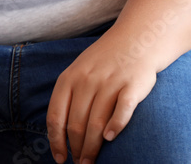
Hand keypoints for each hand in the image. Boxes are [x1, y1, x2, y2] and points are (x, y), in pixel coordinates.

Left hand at [46, 34, 156, 163]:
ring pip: (96, 122)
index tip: (59, 158)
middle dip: (76, 149)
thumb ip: (68, 98)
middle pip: (76, 124)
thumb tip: (58, 132)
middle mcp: (87, 81)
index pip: (55, 116)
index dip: (55, 141)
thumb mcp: (77, 73)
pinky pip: (122, 109)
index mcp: (68, 79)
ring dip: (92, 147)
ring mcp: (110, 83)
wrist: (135, 40)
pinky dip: (115, 125)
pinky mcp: (133, 85)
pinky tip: (110, 138)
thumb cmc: (102, 63)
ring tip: (90, 161)